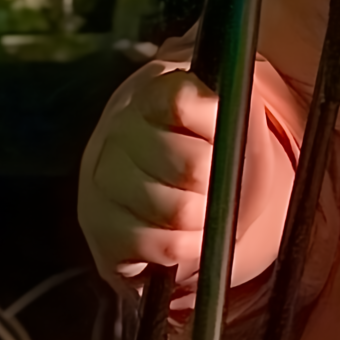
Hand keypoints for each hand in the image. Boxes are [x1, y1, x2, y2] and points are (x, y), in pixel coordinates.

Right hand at [78, 62, 294, 304]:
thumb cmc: (212, 150)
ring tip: (200, 208)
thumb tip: (237, 102)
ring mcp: (102, 181)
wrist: (174, 192)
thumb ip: (239, 104)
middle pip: (192, 165)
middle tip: (215, 181)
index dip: (216, 125)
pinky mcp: (101, 229)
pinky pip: (162, 246)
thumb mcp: (235, 118)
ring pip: (178, 210)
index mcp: (153, 93)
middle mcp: (119, 132)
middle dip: (217, 182)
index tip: (223, 135)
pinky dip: (187, 247)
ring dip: (204, 218)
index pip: (183, 101)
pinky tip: (183, 233)